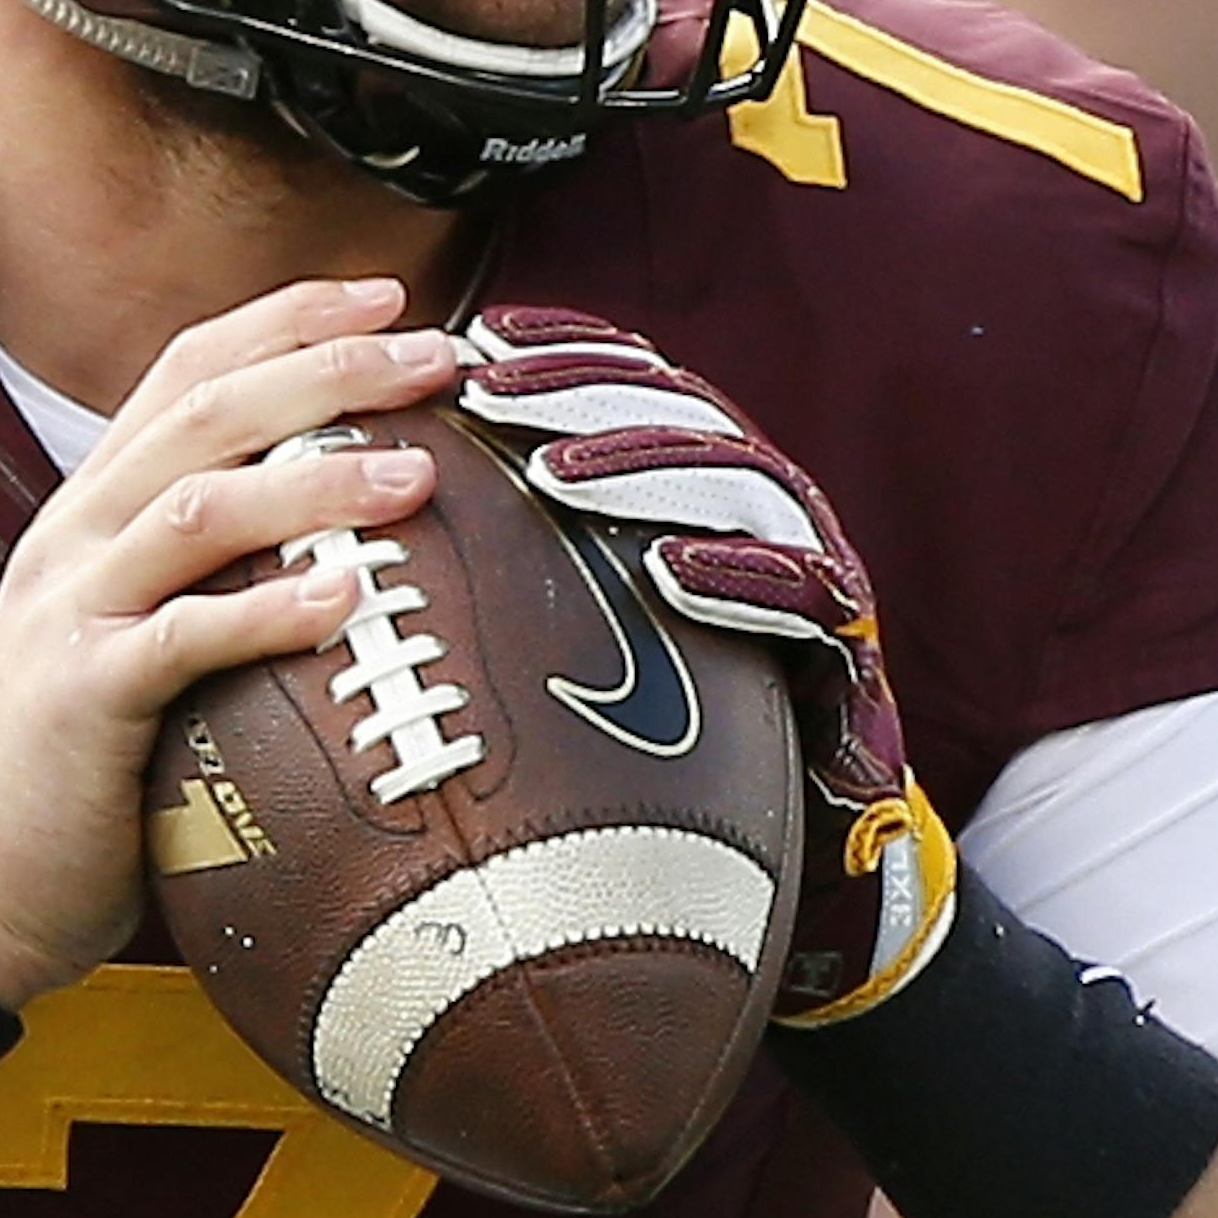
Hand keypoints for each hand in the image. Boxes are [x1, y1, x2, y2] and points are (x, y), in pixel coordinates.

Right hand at [0, 278, 456, 1010]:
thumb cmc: (85, 753)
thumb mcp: (137, 620)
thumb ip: (210, 557)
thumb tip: (345, 512)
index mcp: (94, 502)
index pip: (189, 365)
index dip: (288, 318)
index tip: (387, 298)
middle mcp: (76, 533)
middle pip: (206, 411)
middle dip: (325, 368)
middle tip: (431, 355)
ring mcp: (70, 608)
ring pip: (196, 506)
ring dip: (315, 482)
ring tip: (417, 474)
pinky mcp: (79, 697)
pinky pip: (181, 637)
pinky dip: (267, 610)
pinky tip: (347, 599)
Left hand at [455, 305, 956, 1026]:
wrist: (781, 879)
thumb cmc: (652, 745)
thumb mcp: (573, 637)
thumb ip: (514, 568)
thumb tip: (370, 528)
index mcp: (690, 482)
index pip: (623, 386)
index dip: (557, 352)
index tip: (472, 338)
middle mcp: (753, 507)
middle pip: (674, 412)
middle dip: (581, 390)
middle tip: (490, 388)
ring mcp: (805, 569)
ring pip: (738, 481)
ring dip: (644, 466)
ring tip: (553, 472)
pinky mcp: (847, 644)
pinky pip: (800, 594)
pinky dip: (737, 576)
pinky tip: (665, 571)